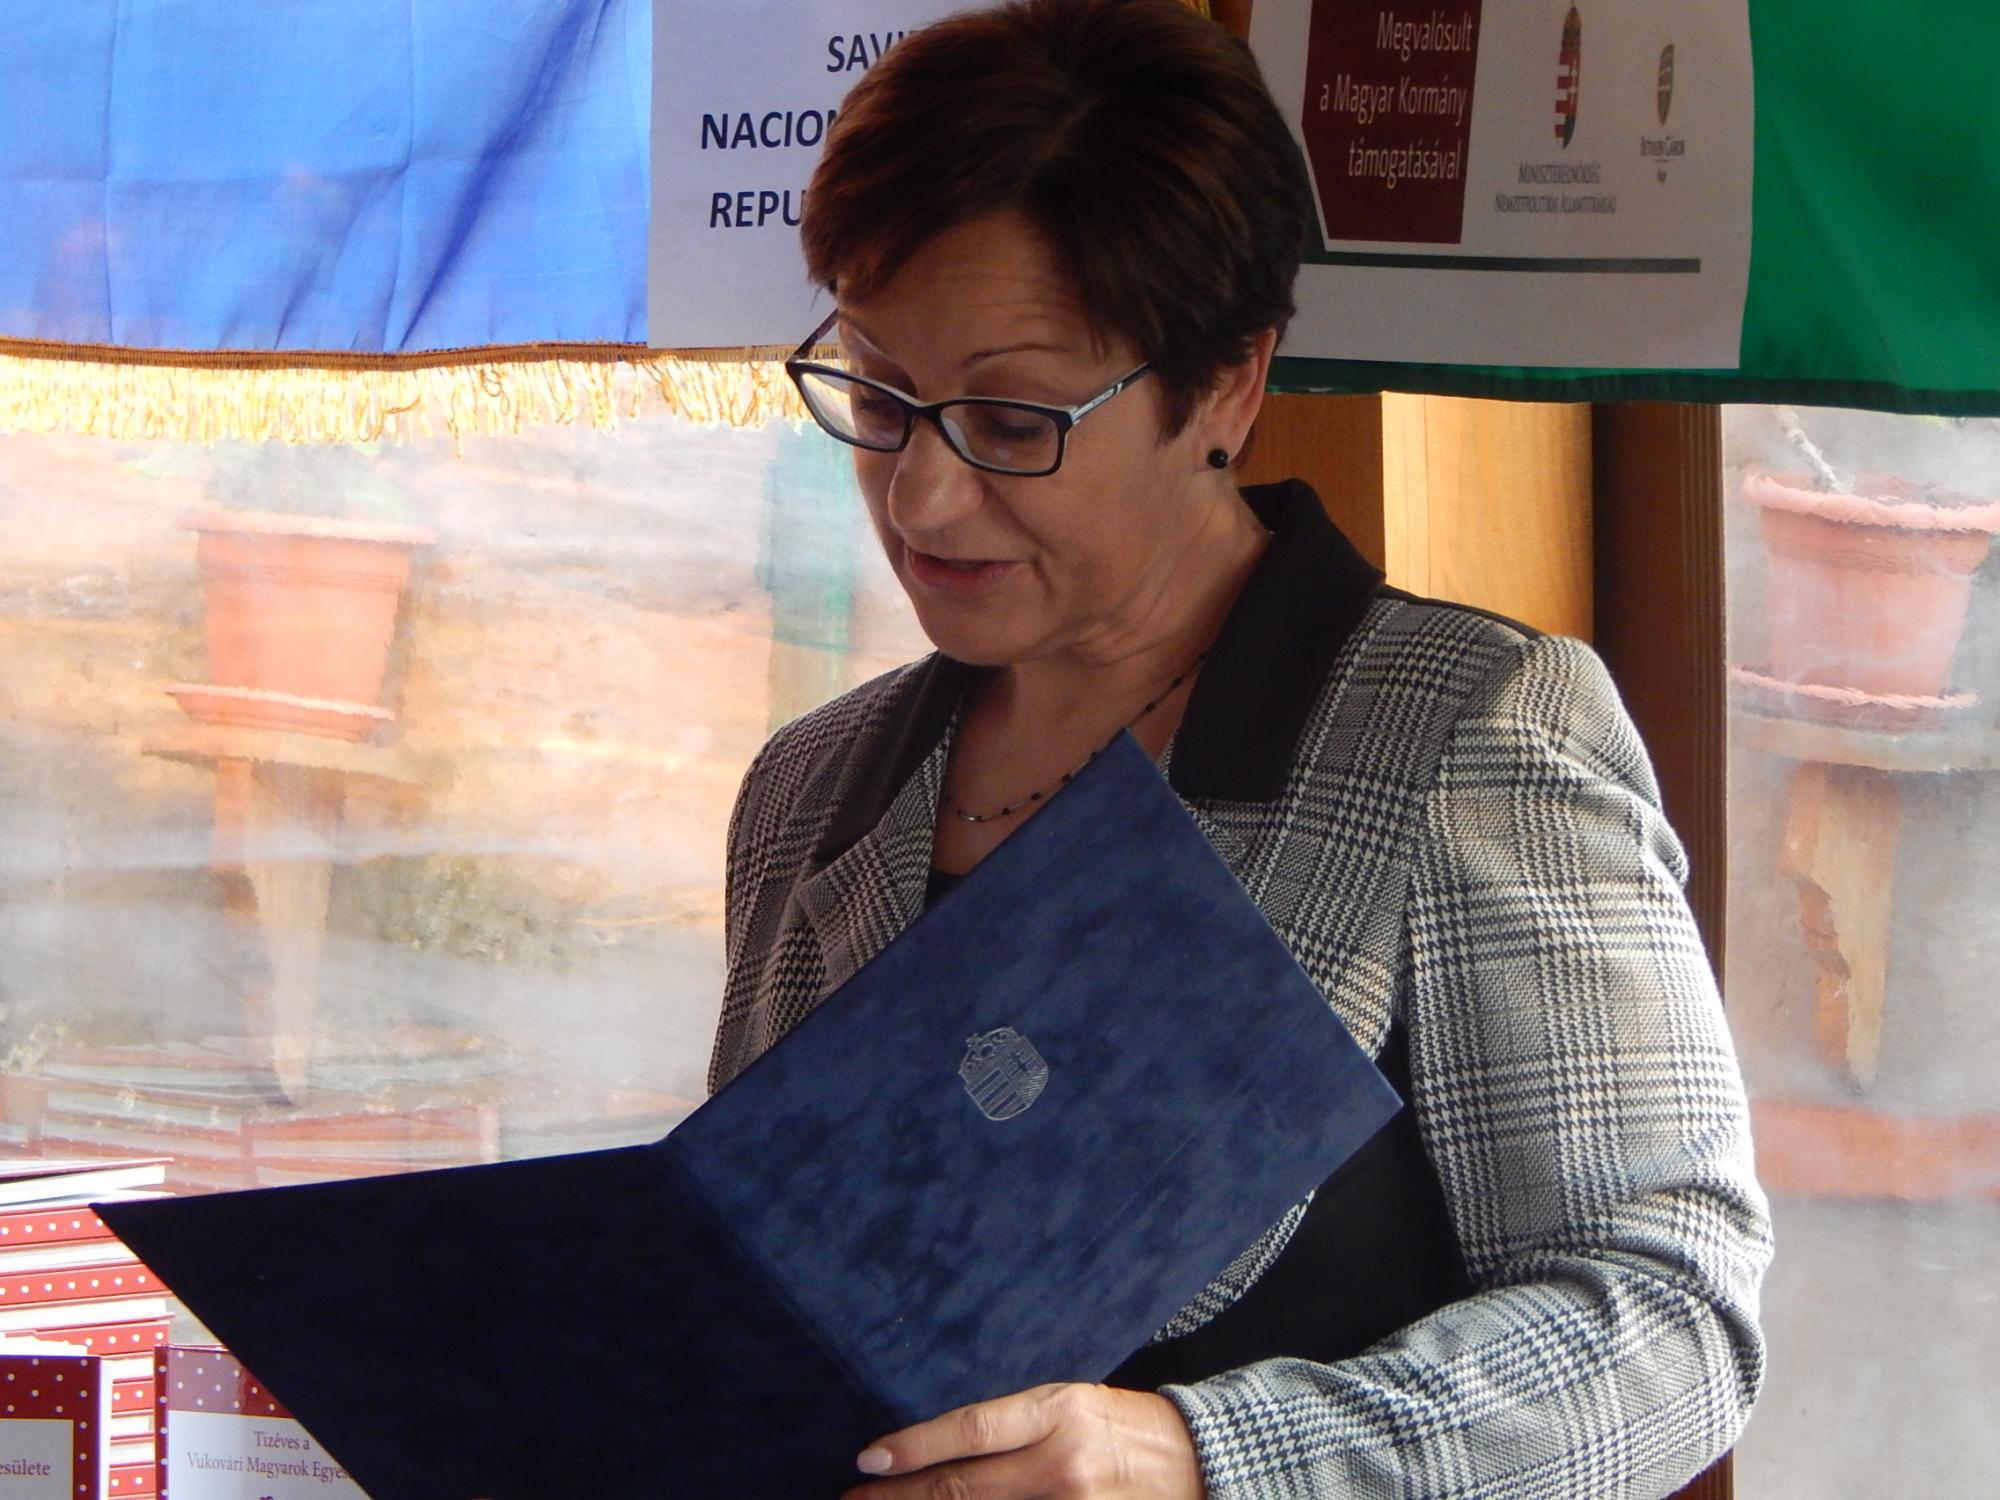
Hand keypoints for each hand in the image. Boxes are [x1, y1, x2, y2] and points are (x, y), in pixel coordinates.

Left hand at [841, 1382, 1204, 1498]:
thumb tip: (940, 1451)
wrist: (1199, 1463)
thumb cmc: (1120, 1427)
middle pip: (963, 1489)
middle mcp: (1061, 1464)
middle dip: (900, 1499)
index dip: (914, 1448)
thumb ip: (1011, 1426)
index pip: (970, 1430)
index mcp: (1058, 1412)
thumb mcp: (1068, 1404)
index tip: (868, 1459)